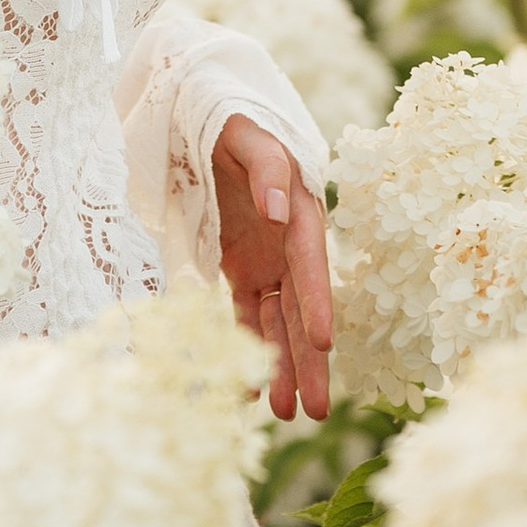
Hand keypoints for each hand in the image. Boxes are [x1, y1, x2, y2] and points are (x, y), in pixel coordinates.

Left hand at [213, 114, 333, 423]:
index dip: (318, 302)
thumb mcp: (248, 132)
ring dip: (282, 366)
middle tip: (314, 411)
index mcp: (302, 213)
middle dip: (309, 361)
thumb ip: (266, 167)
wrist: (203, 113)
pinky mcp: (242, 269)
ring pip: (277, 324)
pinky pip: (246, 316)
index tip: (323, 342)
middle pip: (301, 310)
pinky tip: (250, 386)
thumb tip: (280, 207)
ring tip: (285, 414)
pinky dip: (247, 347)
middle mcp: (290, 245)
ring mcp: (267, 261)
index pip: (311, 265)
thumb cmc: (232, 119)